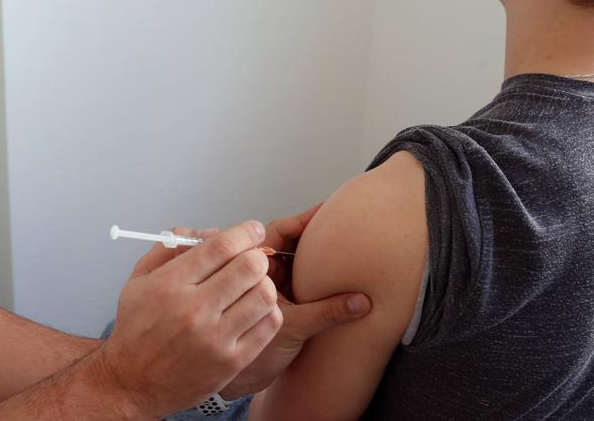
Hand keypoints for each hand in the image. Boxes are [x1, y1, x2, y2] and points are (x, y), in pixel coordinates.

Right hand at [91, 221, 281, 417]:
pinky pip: (268, 325)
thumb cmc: (136, 330)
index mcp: (170, 284)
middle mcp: (193, 309)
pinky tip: (255, 310)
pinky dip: (268, 312)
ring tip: (253, 287)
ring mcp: (215, 338)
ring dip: (264, 284)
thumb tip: (208, 232)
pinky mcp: (230, 362)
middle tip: (253, 259)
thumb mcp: (139, 280)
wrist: (132, 383)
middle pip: (249, 266)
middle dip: (256, 256)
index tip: (253, 231)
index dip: (245, 232)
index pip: (221, 246)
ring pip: (264, 294)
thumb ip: (169, 248)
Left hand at [219, 204, 372, 398]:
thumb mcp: (291, 330)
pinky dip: (311, 275)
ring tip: (340, 244)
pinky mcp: (274, 300)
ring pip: (289, 261)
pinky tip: (333, 273)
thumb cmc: (241, 357)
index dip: (302, 221)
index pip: (277, 233)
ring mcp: (265, 286)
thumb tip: (361, 302)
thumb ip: (326, 312)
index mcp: (249, 271)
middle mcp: (255, 275)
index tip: (325, 210)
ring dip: (310, 255)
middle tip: (340, 225)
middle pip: (285, 243)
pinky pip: (294, 279)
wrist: (233, 384)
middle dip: (310, 234)